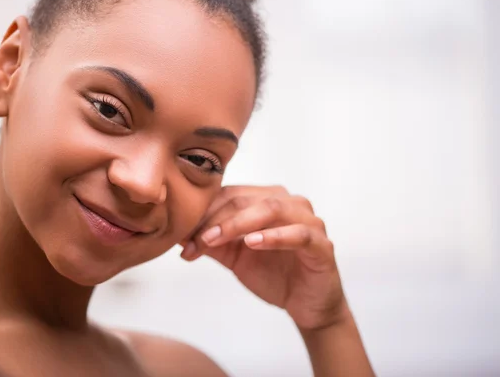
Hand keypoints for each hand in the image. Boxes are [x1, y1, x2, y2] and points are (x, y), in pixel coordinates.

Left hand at [181, 185, 347, 330]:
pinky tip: (252, 243)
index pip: (230, 195)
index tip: (182, 235)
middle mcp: (289, 202)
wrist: (305, 304)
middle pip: (246, 199)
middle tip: (194, 241)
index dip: (204, 212)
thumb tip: (177, 231)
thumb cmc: (272, 274)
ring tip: (214, 239)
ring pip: (271, 209)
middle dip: (215, 220)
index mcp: (267, 199)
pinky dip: (274, 236)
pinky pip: (299, 233)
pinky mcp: (322, 244)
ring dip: (238, 223)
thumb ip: (211, 241)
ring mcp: (309, 220)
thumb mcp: (234, 257)